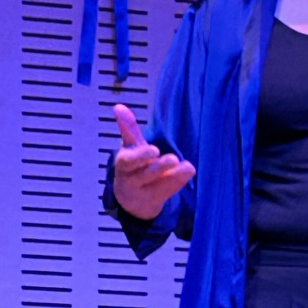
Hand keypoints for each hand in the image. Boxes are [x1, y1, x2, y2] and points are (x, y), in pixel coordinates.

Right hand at [109, 103, 195, 219]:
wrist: (130, 199)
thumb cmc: (133, 167)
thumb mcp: (130, 148)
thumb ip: (128, 129)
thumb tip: (118, 106)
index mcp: (124, 165)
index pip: (129, 161)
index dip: (141, 156)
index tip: (154, 150)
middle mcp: (132, 180)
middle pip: (145, 175)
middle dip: (159, 168)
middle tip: (173, 159)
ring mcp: (144, 193)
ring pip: (158, 186)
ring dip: (173, 177)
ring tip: (188, 167)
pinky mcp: (156, 201)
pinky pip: (167, 193)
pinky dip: (178, 183)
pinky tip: (189, 171)